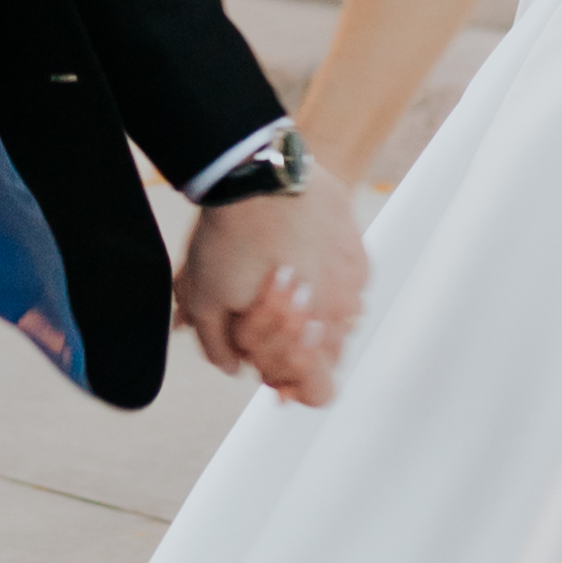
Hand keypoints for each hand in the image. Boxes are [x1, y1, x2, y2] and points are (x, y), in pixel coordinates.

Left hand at [176, 181, 366, 409]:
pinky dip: (320, 272)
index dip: (290, 384)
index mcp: (315, 333)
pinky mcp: (354, 237)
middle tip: (259, 317)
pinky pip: (343, 272)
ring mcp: (355, 271)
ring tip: (274, 282)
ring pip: (337, 312)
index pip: (320, 391)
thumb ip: (221, 348)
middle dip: (292, 343)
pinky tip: (290, 255)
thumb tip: (234, 366)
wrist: (252, 171)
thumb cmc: (232, 236)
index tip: (267, 370)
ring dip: (310, 308)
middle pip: (326, 352)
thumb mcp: (207, 302)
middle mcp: (346, 308)